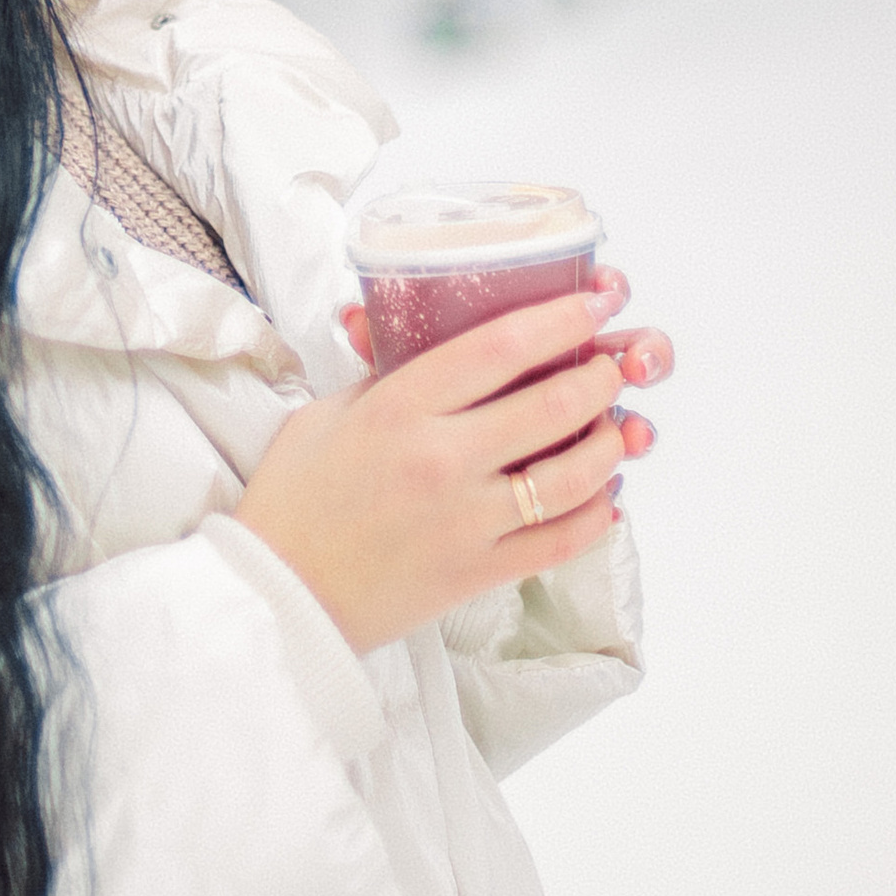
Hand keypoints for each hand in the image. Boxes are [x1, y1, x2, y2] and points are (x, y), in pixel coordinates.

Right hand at [232, 274, 674, 661]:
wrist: (280, 595)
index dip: (562, 318)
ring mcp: (466, 520)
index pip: (501, 347)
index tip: (596, 300)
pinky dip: (597, 515)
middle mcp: (440, 459)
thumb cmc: (294, 500)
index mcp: (399, 408)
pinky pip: (562, 541)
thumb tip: (432, 340)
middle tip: (612, 364)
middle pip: (554, 404)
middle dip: (601, 376)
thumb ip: (386, 377)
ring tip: (616, 427)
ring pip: (573, 475)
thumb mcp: (327, 415)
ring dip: (609, 445)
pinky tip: (605, 496)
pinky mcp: (478, 572)